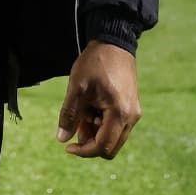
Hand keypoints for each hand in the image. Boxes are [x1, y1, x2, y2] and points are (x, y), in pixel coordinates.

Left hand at [55, 41, 140, 159]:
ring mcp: (134, 113)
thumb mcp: (76, 88)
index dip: (83, 151)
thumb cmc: (95, 63)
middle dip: (89, 142)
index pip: (103, 146)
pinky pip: (116, 126)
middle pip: (110, 146)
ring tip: (80, 111)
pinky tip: (89, 107)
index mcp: (120, 114)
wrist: (114, 44)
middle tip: (73, 126)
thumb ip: (69, 114)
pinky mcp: (131, 108)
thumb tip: (62, 139)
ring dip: (94, 131)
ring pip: (113, 137)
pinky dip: (101, 123)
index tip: (66, 147)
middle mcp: (132, 117)